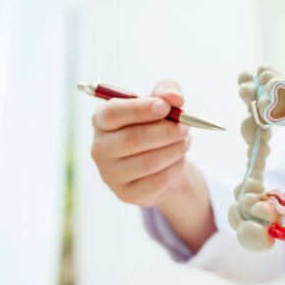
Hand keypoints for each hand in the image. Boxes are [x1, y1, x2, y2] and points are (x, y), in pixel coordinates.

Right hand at [91, 79, 190, 206]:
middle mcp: (100, 148)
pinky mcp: (126, 194)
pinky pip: (156, 182)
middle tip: (185, 127)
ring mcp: (110, 174)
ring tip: (185, 141)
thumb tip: (175, 98)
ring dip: (174, 150)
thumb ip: (167, 91)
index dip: (140, 110)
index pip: (113, 114)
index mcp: (102, 120)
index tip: (165, 107)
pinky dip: (174, 169)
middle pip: (132, 140)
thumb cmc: (156, 125)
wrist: (163, 161)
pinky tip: (178, 160)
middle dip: (165, 132)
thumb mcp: (162, 102)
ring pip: (147, 163)